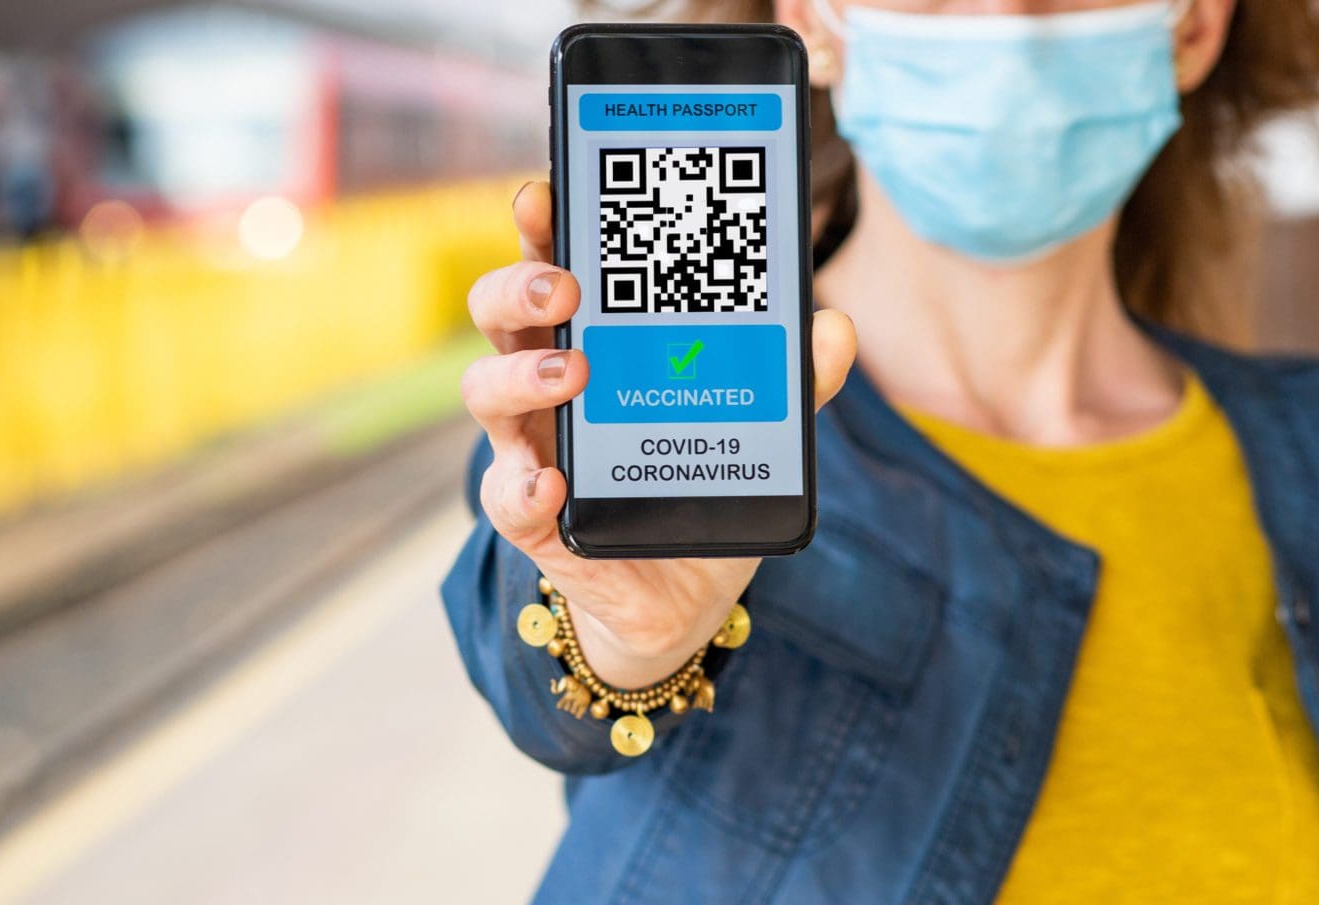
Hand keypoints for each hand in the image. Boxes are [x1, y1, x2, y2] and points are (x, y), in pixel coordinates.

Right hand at [463, 181, 857, 687]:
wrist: (681, 591)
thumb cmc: (697, 476)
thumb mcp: (756, 422)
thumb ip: (795, 377)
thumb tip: (833, 329)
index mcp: (591, 335)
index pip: (554, 263)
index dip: (543, 223)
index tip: (549, 189)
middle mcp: (544, 381)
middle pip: (499, 313)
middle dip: (519, 286)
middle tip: (567, 286)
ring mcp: (528, 445)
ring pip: (484, 390)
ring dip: (519, 375)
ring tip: (571, 373)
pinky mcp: (532, 516)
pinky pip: (506, 496)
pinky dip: (522, 485)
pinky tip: (551, 481)